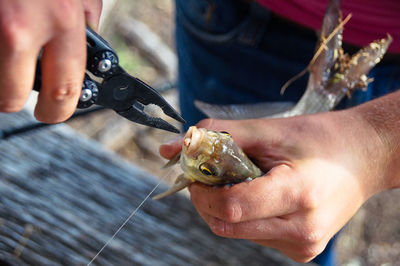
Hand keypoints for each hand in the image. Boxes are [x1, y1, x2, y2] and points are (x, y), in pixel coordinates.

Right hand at [0, 0, 101, 122]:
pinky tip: (1, 32)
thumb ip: (84, 25)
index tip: (53, 112)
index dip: (58, 111)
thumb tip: (85, 55)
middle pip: (12, 97)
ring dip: (1, 69)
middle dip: (14, 100)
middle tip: (17, 94)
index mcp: (62, 21)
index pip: (65, 90)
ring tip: (10, 49)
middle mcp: (22, 27)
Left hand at [160, 109, 392, 261]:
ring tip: (241, 180)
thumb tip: (170, 148)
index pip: (231, 207)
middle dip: (207, 200)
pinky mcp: (302, 251)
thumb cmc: (321, 139)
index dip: (202, 191)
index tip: (194, 174)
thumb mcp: (270, 130)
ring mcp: (303, 246)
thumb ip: (218, 136)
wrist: (364, 157)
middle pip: (228, 225)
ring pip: (237, 232)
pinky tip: (260, 194)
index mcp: (298, 195)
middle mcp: (301, 231)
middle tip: (209, 175)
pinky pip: (254, 236)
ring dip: (225, 208)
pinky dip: (245, 215)